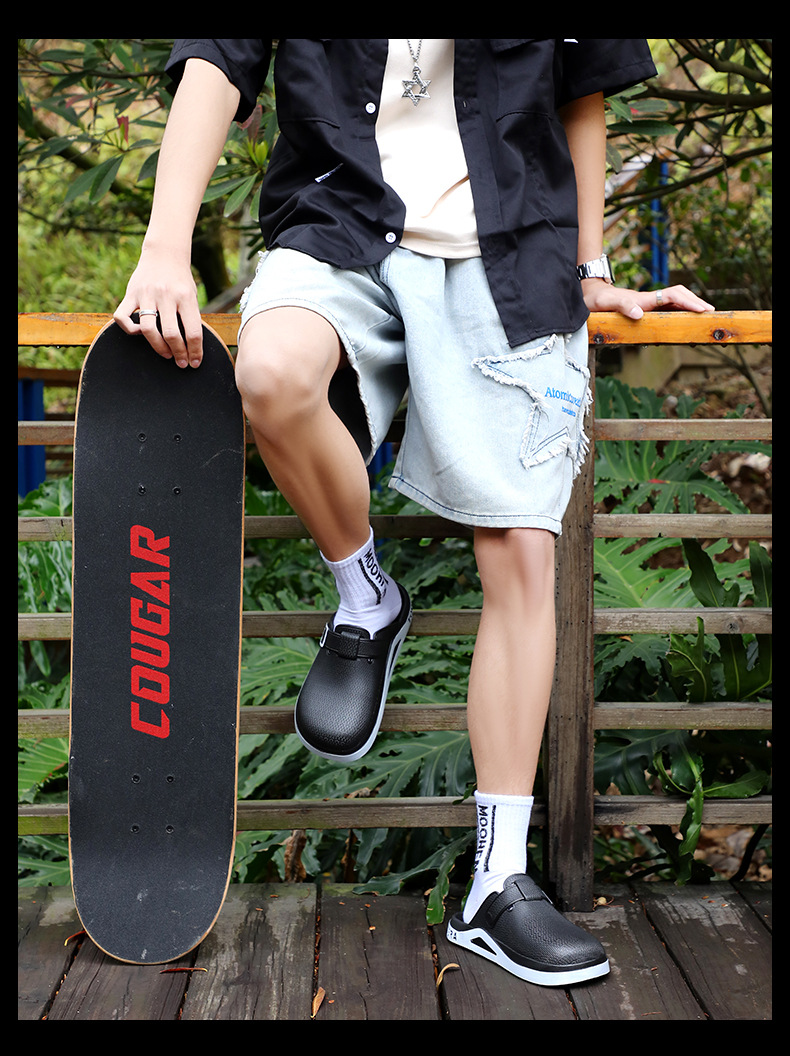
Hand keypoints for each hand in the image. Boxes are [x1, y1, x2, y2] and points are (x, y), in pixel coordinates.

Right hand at [113, 248, 203, 366]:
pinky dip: (129, 329)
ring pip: (147, 329)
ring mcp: (146, 294)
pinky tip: (139, 333)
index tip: (195, 362)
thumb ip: (190, 317)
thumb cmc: (180, 280)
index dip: (195, 352)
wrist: (164, 253)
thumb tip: (191, 348)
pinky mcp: (130, 293)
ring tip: (166, 353)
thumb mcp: (191, 296)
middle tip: (181, 362)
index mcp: (185, 296)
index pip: (193, 331)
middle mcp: (165, 295)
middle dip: (178, 353)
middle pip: (171, 334)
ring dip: (158, 347)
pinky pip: (122, 317)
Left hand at [581, 278, 715, 319]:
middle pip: (679, 296)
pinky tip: (686, 320)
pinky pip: (668, 309)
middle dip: (696, 302)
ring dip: (691, 306)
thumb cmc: (597, 300)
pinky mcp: (646, 309)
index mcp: (644, 298)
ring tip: (705, 315)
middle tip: (711, 313)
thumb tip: (639, 314)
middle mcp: (650, 299)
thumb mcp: (606, 303)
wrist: (590, 296)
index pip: (672, 296)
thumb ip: (622, 306)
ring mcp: (649, 303)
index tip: (701, 310)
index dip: (688, 302)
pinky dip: (681, 312)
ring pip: (676, 302)